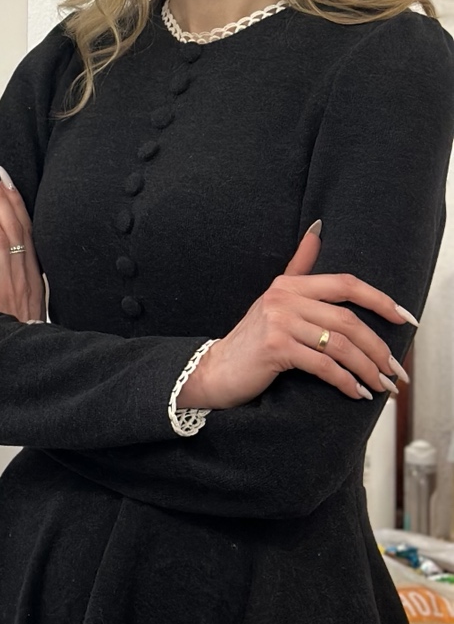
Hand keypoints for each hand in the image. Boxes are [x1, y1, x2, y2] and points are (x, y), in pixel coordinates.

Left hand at [0, 162, 44, 324]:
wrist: (26, 354)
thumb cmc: (25, 327)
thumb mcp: (33, 295)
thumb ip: (24, 270)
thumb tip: (14, 246)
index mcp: (33, 269)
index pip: (26, 225)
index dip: (15, 199)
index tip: (4, 178)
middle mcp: (23, 271)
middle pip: (12, 225)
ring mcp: (7, 282)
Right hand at [179, 222, 416, 409]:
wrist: (217, 369)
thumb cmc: (252, 340)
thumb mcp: (274, 299)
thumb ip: (298, 267)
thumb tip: (317, 230)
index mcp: (289, 285)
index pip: (345, 284)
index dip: (380, 300)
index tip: (406, 319)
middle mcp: (284, 298)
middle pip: (348, 320)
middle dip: (378, 348)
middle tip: (396, 371)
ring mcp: (278, 322)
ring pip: (340, 346)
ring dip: (368, 369)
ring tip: (381, 386)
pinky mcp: (275, 348)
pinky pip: (324, 366)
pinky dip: (345, 382)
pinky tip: (356, 392)